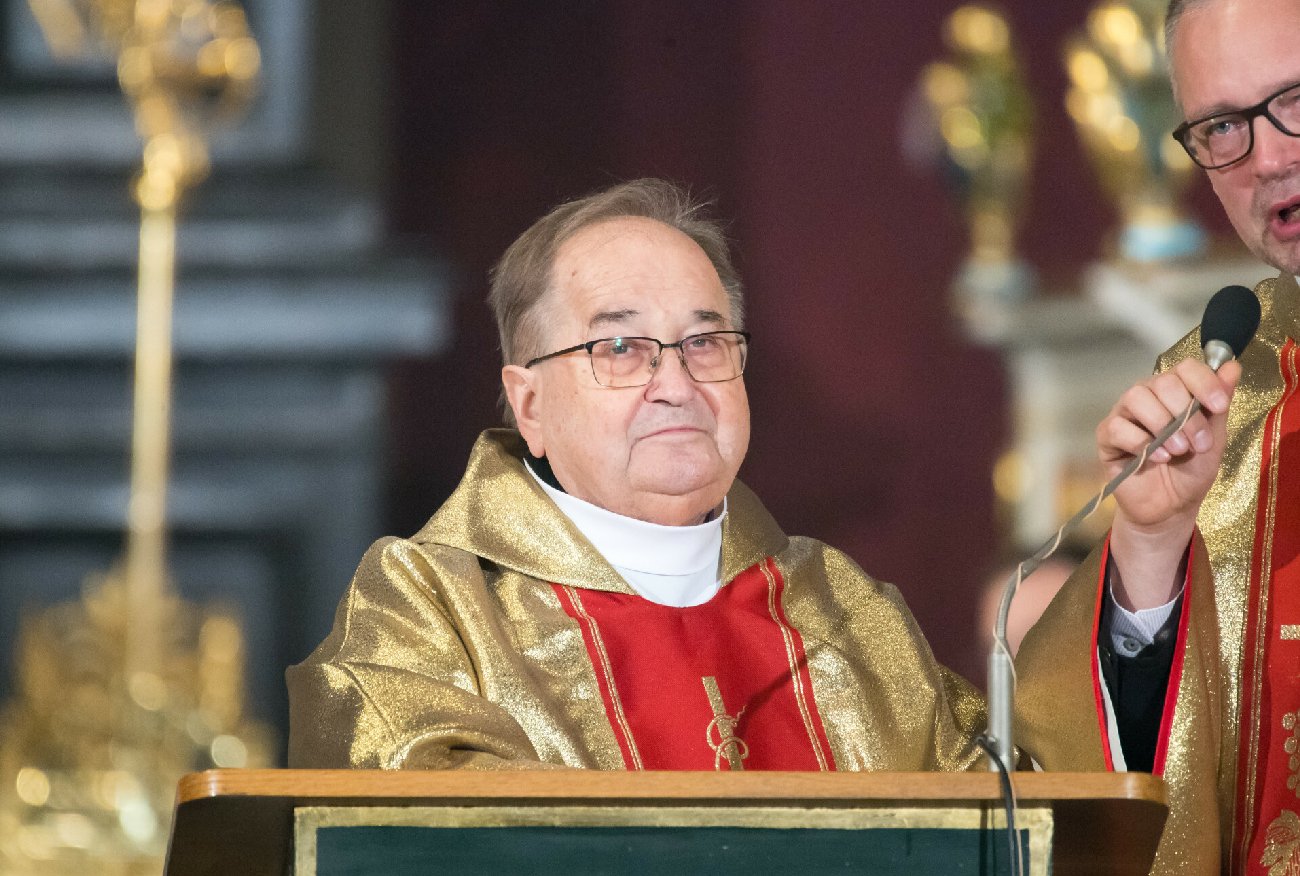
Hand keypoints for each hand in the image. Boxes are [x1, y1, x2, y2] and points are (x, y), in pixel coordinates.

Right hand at [1096, 357, 1240, 608]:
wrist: (1170, 507)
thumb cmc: (1191, 471)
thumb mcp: (1214, 438)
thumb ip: (1219, 404)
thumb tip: (1232, 367)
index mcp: (1176, 392)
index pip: (1186, 368)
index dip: (1204, 382)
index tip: (1219, 406)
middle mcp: (1148, 396)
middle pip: (1162, 382)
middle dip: (1186, 414)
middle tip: (1197, 443)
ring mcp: (1124, 415)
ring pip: (1136, 398)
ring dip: (1162, 425)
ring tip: (1177, 451)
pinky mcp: (1107, 437)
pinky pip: (1118, 427)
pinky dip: (1141, 442)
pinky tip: (1156, 458)